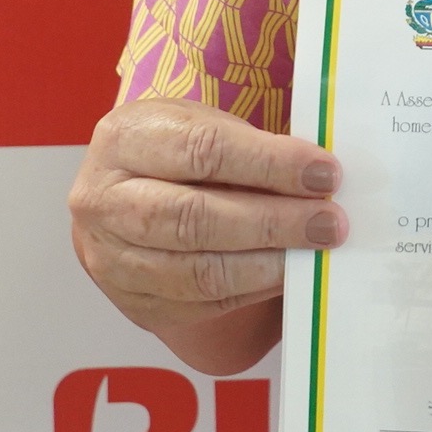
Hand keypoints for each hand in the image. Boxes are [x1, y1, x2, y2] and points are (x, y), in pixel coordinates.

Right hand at [68, 96, 344, 373]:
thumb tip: (321, 178)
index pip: (201, 151)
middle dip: (272, 222)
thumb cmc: (173, 154)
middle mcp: (103, 201)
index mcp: (122, 139)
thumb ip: (251, 147)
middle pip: (194, 219)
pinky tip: (285, 274)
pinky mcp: (134, 303)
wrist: (120, 200)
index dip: (269, 163)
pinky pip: (200, 305)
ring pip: (197, 272)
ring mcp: (112, 259)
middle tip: (328, 223)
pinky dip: (252, 290)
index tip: (324, 173)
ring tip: (314, 252)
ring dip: (267, 264)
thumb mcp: (200, 126)